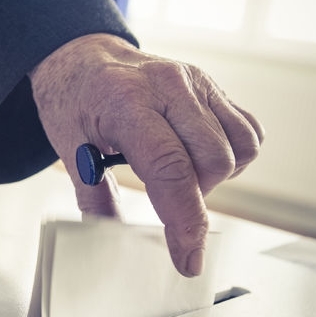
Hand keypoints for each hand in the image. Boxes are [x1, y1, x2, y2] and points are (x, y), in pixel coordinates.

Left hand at [29, 34, 263, 276]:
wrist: (82, 58)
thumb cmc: (73, 99)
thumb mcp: (68, 147)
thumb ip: (93, 197)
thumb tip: (110, 241)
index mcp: (126, 101)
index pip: (170, 169)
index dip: (184, 221)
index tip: (187, 258)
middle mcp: (168, 86)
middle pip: (212, 162)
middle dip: (194, 196)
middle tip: (163, 193)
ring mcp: (195, 81)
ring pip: (238, 148)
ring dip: (215, 176)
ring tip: (179, 170)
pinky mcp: (211, 84)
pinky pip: (247, 131)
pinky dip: (232, 154)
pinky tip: (198, 154)